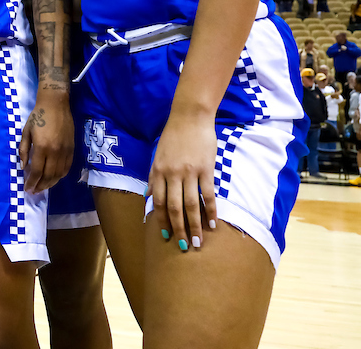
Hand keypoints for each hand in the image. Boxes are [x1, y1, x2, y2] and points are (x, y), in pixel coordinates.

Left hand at [17, 95, 73, 194]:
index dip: (32, 182)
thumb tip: (23, 167)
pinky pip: (67, 167)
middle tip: (34, 191)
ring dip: (51, 184)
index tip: (27, 189)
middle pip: (48, 176)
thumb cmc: (38, 116)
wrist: (56, 105)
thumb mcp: (26, 132)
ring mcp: (65, 151)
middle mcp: (55, 152)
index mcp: (42, 147)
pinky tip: (54, 178)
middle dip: (41, 186)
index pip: (37, 171)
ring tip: (43, 188)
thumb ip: (24, 150)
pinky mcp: (72, 149)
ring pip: (59, 174)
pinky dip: (60, 176)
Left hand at [148, 110, 217, 251]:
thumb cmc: (173, 137)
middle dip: (178, 229)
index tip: (165, 236)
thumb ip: (154, 177)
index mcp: (158, 172)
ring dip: (195, 225)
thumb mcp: (157, 156)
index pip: (159, 202)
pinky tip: (213, 223)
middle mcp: (171, 174)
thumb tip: (150, 196)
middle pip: (174, 208)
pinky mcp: (206, 169)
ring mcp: (189, 172)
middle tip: (184, 246)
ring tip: (199, 241)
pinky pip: (208, 194)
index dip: (162, 221)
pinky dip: (210, 211)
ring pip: (191, 205)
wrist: (190, 117)